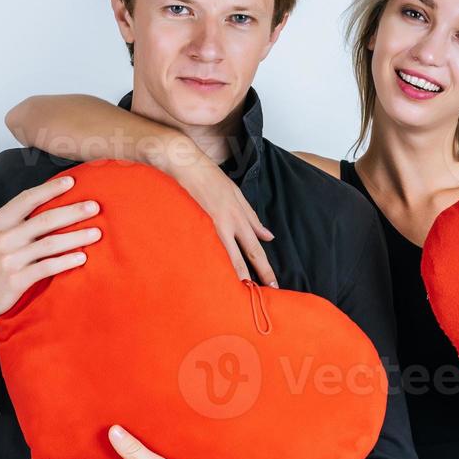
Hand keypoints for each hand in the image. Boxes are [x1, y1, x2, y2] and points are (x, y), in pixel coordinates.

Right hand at [0, 174, 101, 328]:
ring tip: (96, 233)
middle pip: (44, 220)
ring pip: (50, 244)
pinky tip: (81, 258)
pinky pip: (47, 267)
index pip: (26, 199)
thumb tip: (46, 206)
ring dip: (76, 237)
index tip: (71, 182)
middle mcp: (2, 238)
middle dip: (73, 211)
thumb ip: (14, 222)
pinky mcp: (16, 280)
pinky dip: (66, 262)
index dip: (50, 189)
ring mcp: (9, 259)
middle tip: (95, 207)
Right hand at [171, 152, 277, 287]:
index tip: (273, 283)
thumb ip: (251, 218)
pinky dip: (212, 264)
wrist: (185, 165)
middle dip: (257, 276)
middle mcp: (229, 224)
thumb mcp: (236, 194)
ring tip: (241, 293)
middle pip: (246, 256)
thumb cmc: (209, 177)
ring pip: (227, 257)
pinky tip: (212, 277)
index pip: (256, 249)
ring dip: (235, 275)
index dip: (265, 267)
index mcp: (239, 217)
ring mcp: (212, 226)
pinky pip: (206, 250)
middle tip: (265, 293)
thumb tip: (268, 236)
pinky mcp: (195, 226)